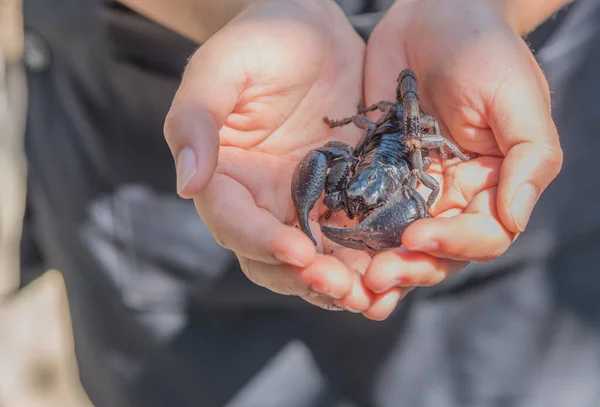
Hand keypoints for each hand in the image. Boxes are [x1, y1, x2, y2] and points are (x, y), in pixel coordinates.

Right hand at [164, 0, 404, 316]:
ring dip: (342, 284)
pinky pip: (354, 239)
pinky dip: (370, 261)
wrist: (309, 26)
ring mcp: (304, 203)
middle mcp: (262, 202)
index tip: (298, 252)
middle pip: (273, 259)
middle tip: (342, 286)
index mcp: (226, 180)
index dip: (262, 243)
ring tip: (374, 293)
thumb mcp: (220, 70)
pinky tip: (395, 269)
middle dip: (306, 278)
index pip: (234, 224)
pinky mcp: (342, 197)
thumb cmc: (258, 39)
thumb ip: (195, 120)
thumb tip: (188, 186)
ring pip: (316, 261)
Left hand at [360, 0, 562, 294]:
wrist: (434, 13)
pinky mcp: (375, 173)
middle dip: (409, 267)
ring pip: (397, 241)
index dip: (453, 245)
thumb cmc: (485, 49)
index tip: (418, 236)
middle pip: (436, 251)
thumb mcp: (517, 98)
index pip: (482, 236)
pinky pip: (364, 210)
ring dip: (377, 261)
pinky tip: (329, 244)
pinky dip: (351, 233)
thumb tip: (516, 218)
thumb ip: (528, 158)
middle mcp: (452, 196)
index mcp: (492, 185)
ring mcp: (411, 187)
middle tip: (376, 276)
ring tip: (352, 275)